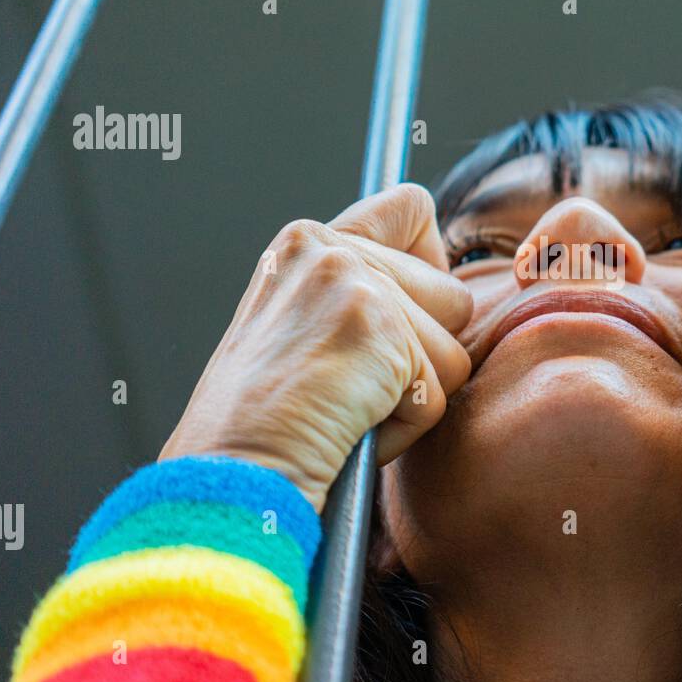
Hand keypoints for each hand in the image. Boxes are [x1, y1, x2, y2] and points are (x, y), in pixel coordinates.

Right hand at [160, 184, 472, 512]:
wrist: (228, 473)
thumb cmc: (257, 426)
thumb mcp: (297, 330)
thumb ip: (359, 294)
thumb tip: (443, 295)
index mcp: (305, 244)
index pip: (411, 208)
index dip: (428, 264)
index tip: (408, 314)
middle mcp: (330, 250)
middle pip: (452, 296)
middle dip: (421, 356)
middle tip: (353, 387)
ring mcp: (356, 286)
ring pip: (453, 350)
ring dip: (412, 398)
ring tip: (346, 410)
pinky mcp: (382, 333)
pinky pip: (437, 394)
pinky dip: (404, 429)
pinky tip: (350, 430)